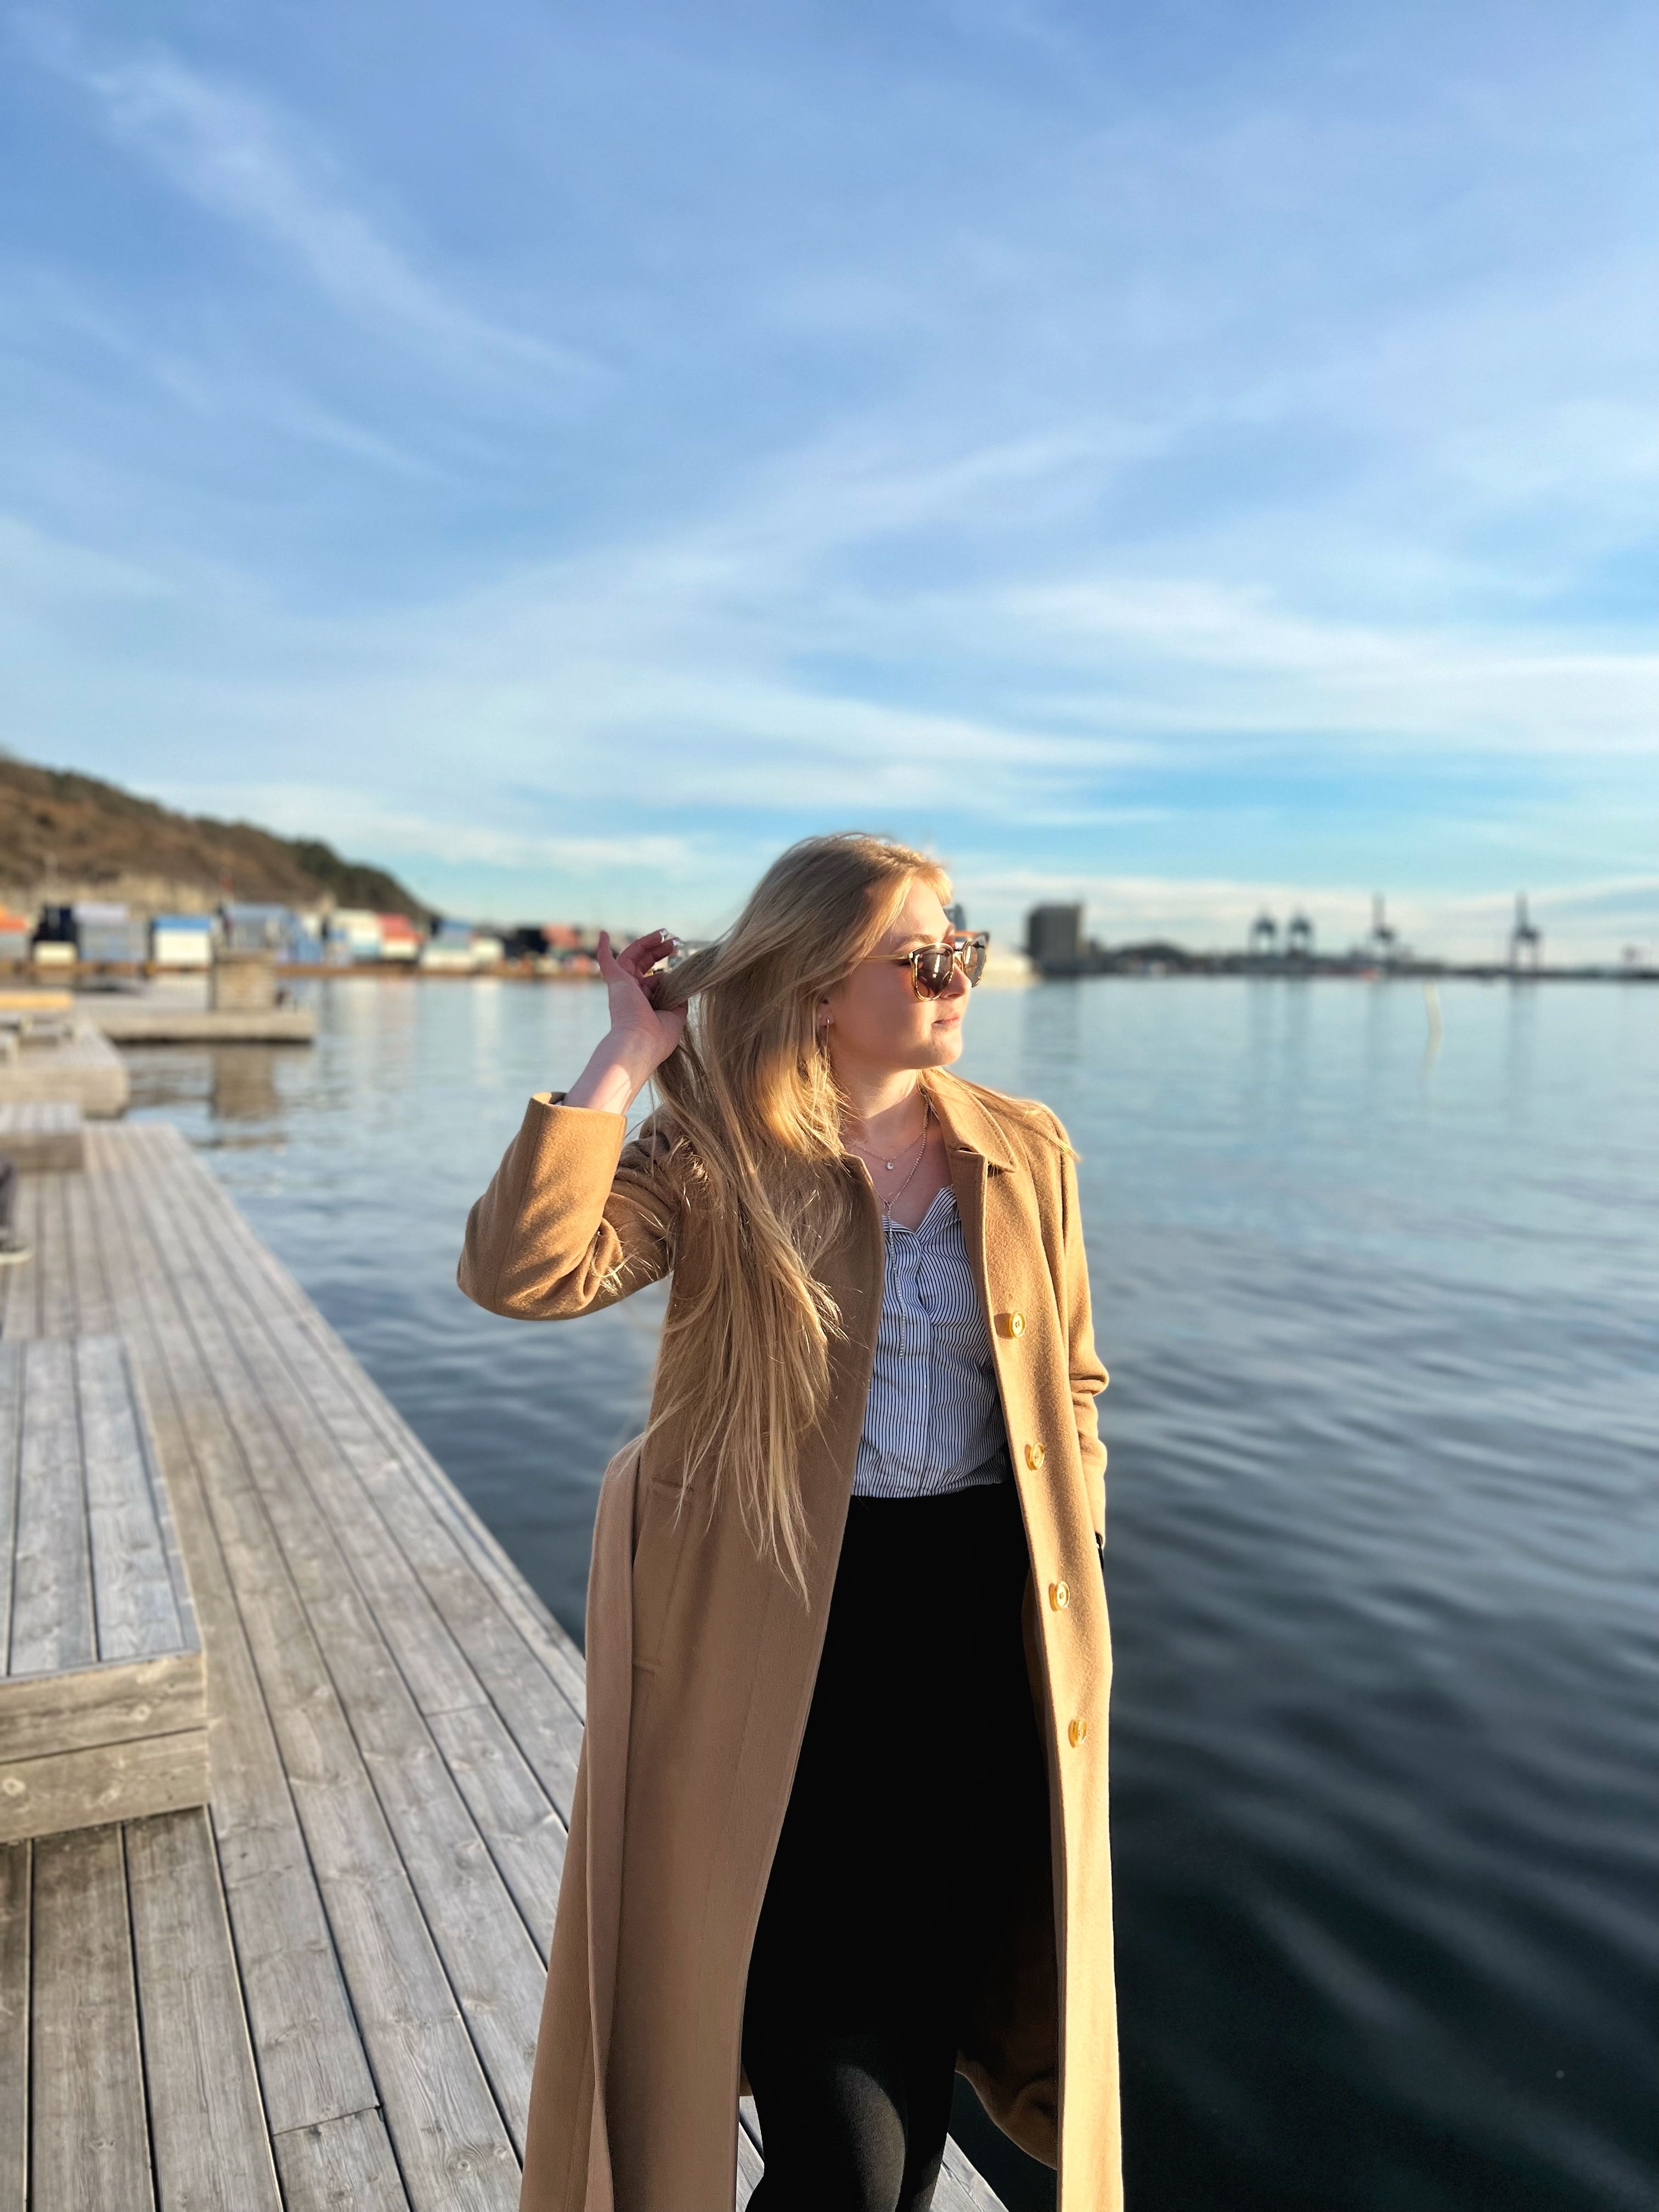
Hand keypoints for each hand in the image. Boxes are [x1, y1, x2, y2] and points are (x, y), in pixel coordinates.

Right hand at [564, 929, 686, 1110]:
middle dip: (659, 952)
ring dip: (647, 943)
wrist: (640, 1042)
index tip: (681, 960)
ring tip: (664, 933)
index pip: (655, 980)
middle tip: (675, 942)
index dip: (667, 970)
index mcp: (645, 1003)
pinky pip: (606, 961)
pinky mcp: (616, 981)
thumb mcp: (676, 1016)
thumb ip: (678, 1001)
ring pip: (632, 958)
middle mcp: (632, 994)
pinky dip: (603, 948)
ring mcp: (623, 987)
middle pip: (644, 965)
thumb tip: (682, 986)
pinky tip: (603, 934)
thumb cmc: (658, 1036)